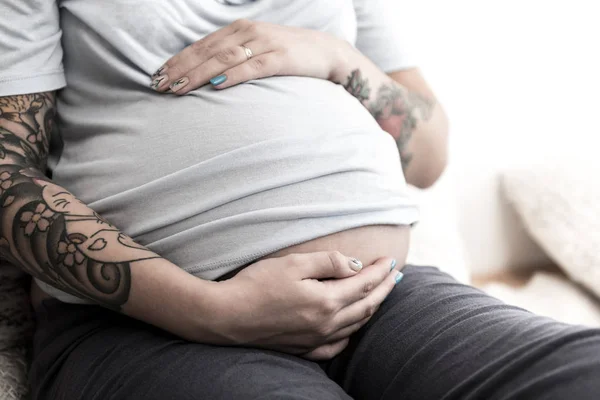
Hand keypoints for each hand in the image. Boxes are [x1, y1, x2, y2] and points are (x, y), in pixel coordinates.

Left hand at [149, 19, 347, 94]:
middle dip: (181, 68)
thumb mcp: (257, 48)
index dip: (178, 60)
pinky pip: (253, 67)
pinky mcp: (281, 58)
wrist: (326, 52)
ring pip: (224, 59)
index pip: (202, 45)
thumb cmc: (288, 53)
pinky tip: (217, 85)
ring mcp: (265, 44)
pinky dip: (233, 76)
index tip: (158, 75)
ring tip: (179, 88)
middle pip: (207, 51)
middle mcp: (249, 32)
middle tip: (160, 85)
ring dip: (199, 74)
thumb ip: (234, 55)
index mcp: (239, 29)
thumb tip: (206, 73)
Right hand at [211, 251, 401, 360]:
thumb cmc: (256, 285)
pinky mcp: (304, 348)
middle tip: (396, 275)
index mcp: (326, 301)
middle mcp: (326, 325)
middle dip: (384, 289)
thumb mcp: (293, 263)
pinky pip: (337, 345)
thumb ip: (328, 262)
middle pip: (366, 306)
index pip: (364, 284)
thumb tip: (355, 265)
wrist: (226, 316)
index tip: (391, 260)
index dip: (380, 271)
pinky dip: (350, 332)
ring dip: (372, 308)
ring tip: (381, 295)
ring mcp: (315, 340)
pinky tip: (351, 326)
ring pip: (355, 325)